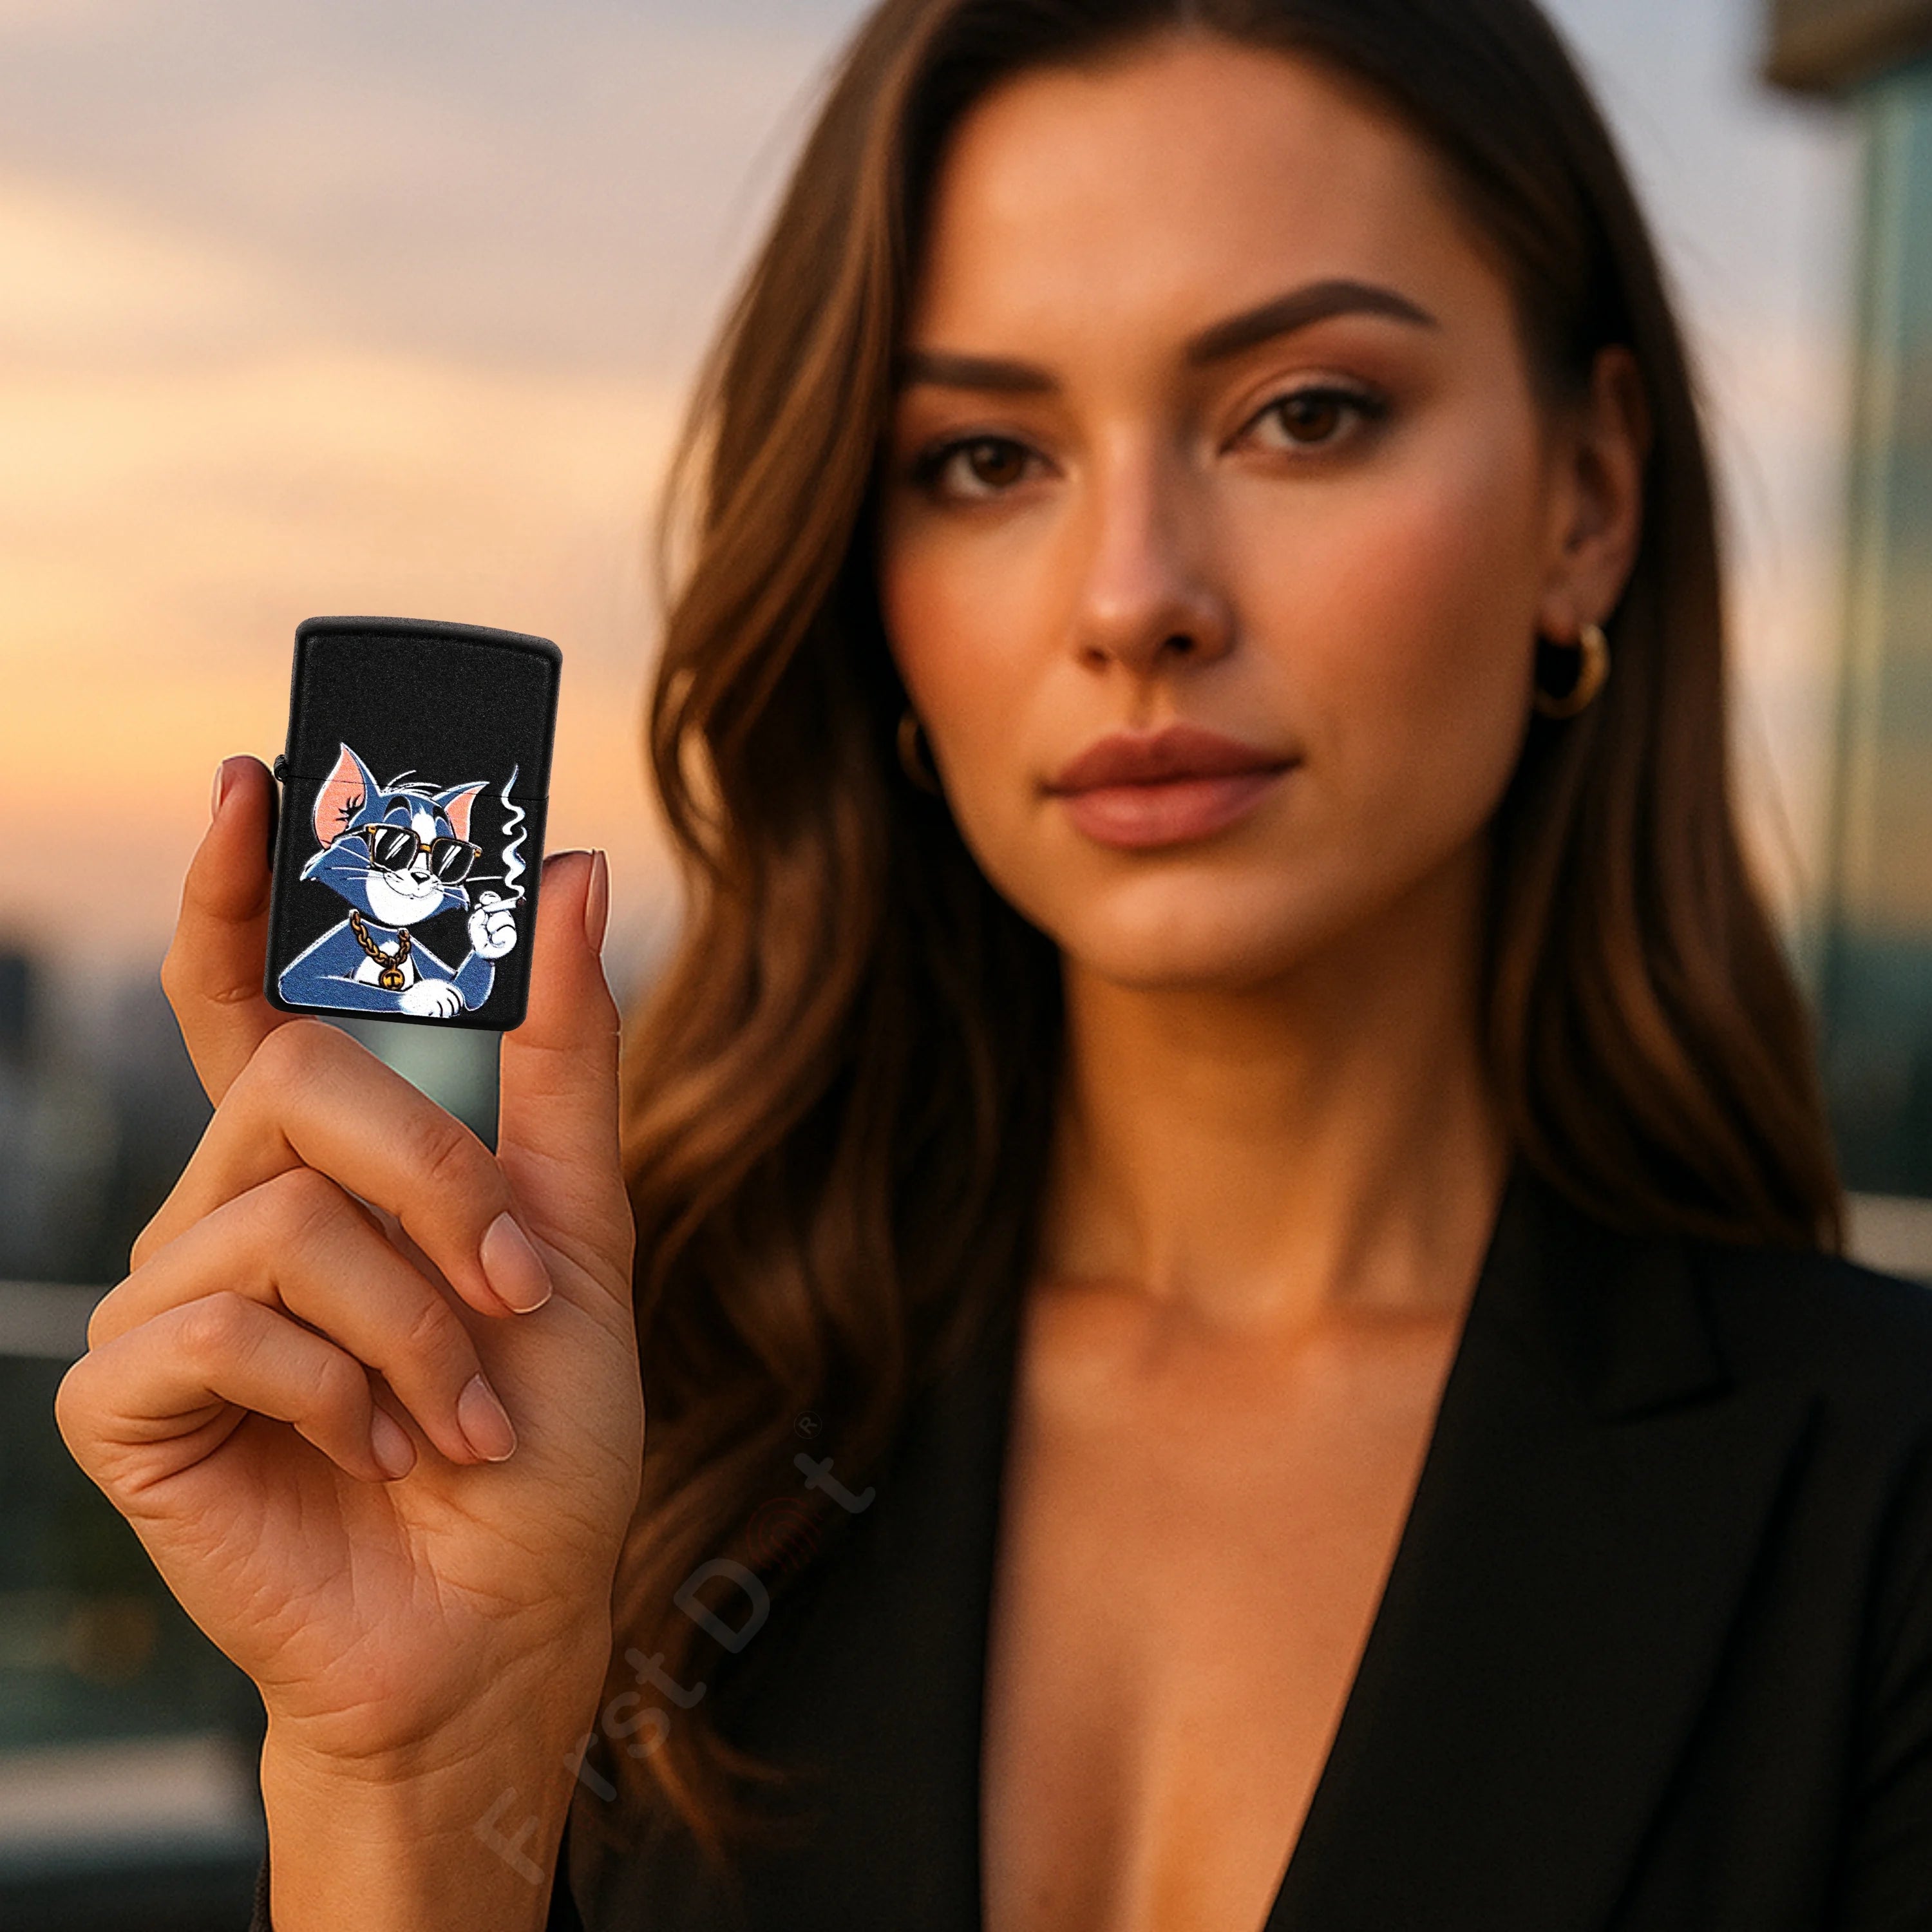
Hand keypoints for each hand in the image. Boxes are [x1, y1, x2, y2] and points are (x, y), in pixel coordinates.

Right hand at [56, 757, 642, 1784]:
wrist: (504, 1608)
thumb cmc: (542, 1428)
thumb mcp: (580, 1226)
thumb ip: (562, 1058)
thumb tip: (569, 874)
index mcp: (330, 1163)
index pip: (255, 997)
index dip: (243, 887)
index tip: (255, 780)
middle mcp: (232, 1208)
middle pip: (294, 1079)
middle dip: (435, 1173)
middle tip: (515, 1279)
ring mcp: (169, 1300)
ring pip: (287, 1213)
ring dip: (420, 1320)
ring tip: (468, 1411)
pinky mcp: (127, 1399)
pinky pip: (234, 1325)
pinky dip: (352, 1390)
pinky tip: (382, 1449)